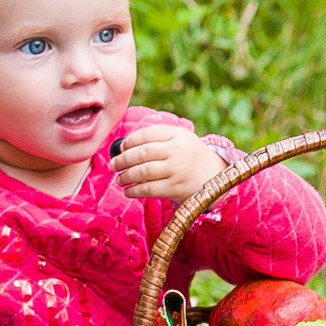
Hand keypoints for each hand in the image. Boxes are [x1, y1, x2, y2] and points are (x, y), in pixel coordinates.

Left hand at [110, 125, 226, 201]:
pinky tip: (128, 191)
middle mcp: (178, 151)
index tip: (120, 147)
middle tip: (113, 164)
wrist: (212, 175)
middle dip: (123, 159)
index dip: (129, 141)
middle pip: (143, 153)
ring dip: (126, 176)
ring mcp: (177, 170)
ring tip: (119, 178)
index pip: (147, 134)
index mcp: (178, 134)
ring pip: (144, 171)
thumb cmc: (187, 155)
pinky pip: (149, 189)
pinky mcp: (175, 188)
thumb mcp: (178, 139)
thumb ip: (155, 138)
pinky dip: (134, 191)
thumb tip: (122, 146)